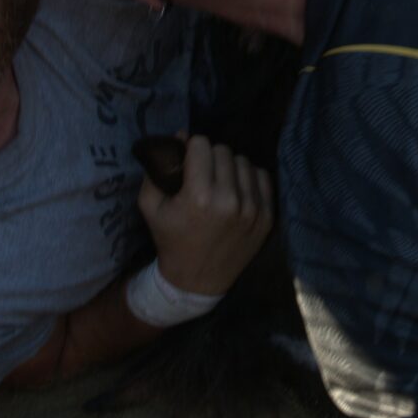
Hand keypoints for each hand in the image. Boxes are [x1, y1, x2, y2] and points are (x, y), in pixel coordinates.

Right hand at [137, 134, 273, 298]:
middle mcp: (230, 200)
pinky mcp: (267, 216)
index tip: (188, 159)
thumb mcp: (150, 207)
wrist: (197, 281)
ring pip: (243, 161)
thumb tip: (179, 137)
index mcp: (199, 196)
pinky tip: (237, 190)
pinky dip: (248, 179)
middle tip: (202, 173)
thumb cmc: (171, 240)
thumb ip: (157, 170)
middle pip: (223, 151)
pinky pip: (262, 177)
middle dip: (210, 157)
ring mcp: (252, 209)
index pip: (201, 145)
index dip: (191, 148)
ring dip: (230, 167)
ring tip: (220, 182)